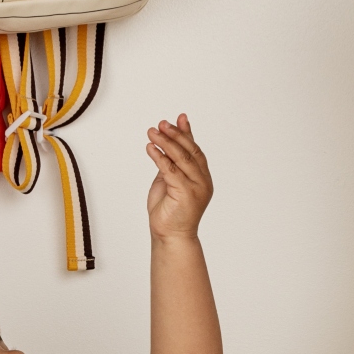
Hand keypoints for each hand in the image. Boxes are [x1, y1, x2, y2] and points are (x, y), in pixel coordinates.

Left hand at [146, 115, 212, 240]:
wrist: (170, 236)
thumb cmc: (169, 212)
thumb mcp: (170, 181)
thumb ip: (171, 164)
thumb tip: (165, 144)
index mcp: (202, 178)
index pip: (195, 150)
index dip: (187, 133)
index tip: (179, 118)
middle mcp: (203, 181)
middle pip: (190, 151)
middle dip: (175, 134)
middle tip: (162, 123)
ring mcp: (196, 187)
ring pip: (181, 158)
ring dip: (166, 142)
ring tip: (153, 132)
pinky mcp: (185, 193)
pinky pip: (171, 170)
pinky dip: (160, 157)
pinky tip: (151, 148)